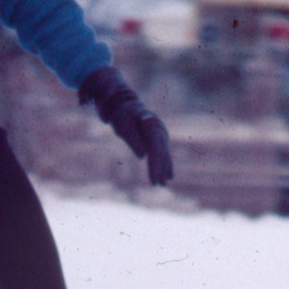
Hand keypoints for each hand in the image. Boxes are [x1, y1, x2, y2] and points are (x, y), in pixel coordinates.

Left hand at [78, 66, 173, 185]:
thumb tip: (143, 155)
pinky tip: (168, 177)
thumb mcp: (123, 126)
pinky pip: (163, 153)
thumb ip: (133, 140)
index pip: (156, 147)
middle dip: (160, 169)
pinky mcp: (157, 138)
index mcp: (152, 125)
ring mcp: (160, 133)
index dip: (156, 164)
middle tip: (157, 185)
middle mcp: (159, 129)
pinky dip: (165, 165)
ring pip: (164, 153)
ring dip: (164, 169)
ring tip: (163, 184)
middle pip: (162, 151)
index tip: (153, 178)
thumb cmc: (121, 115)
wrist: (122, 104)